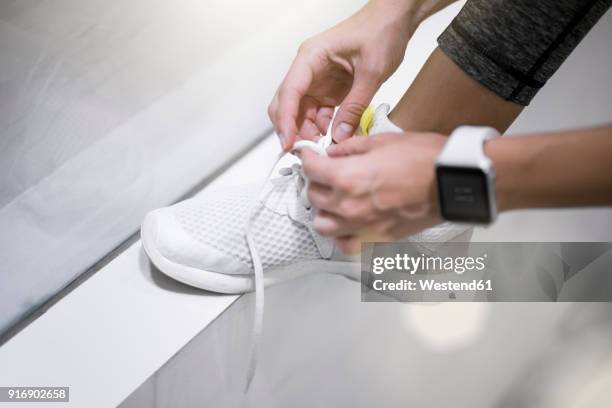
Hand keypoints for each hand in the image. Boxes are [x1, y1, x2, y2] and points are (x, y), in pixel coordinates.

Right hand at [268, 0, 414, 149]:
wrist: (394, 20)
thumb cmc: (381, 31)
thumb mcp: (372, 72)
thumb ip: (355, 106)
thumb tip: (339, 135)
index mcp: (311, 57)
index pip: (289, 92)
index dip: (286, 120)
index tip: (289, 142)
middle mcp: (308, 69)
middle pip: (287, 104)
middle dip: (292, 129)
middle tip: (305, 150)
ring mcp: (317, 80)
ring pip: (300, 112)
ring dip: (308, 131)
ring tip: (323, 147)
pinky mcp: (328, 89)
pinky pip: (317, 113)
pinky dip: (322, 127)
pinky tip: (333, 136)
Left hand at [301, 133, 445, 253]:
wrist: (452, 181)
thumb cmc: (424, 159)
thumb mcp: (382, 141)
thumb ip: (351, 149)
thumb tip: (334, 153)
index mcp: (348, 178)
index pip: (310, 170)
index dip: (307, 159)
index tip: (309, 156)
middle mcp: (350, 205)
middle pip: (313, 197)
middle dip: (315, 181)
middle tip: (324, 173)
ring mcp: (362, 225)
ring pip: (322, 225)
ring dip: (323, 211)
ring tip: (333, 199)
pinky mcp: (377, 238)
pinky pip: (346, 245)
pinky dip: (341, 236)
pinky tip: (347, 223)